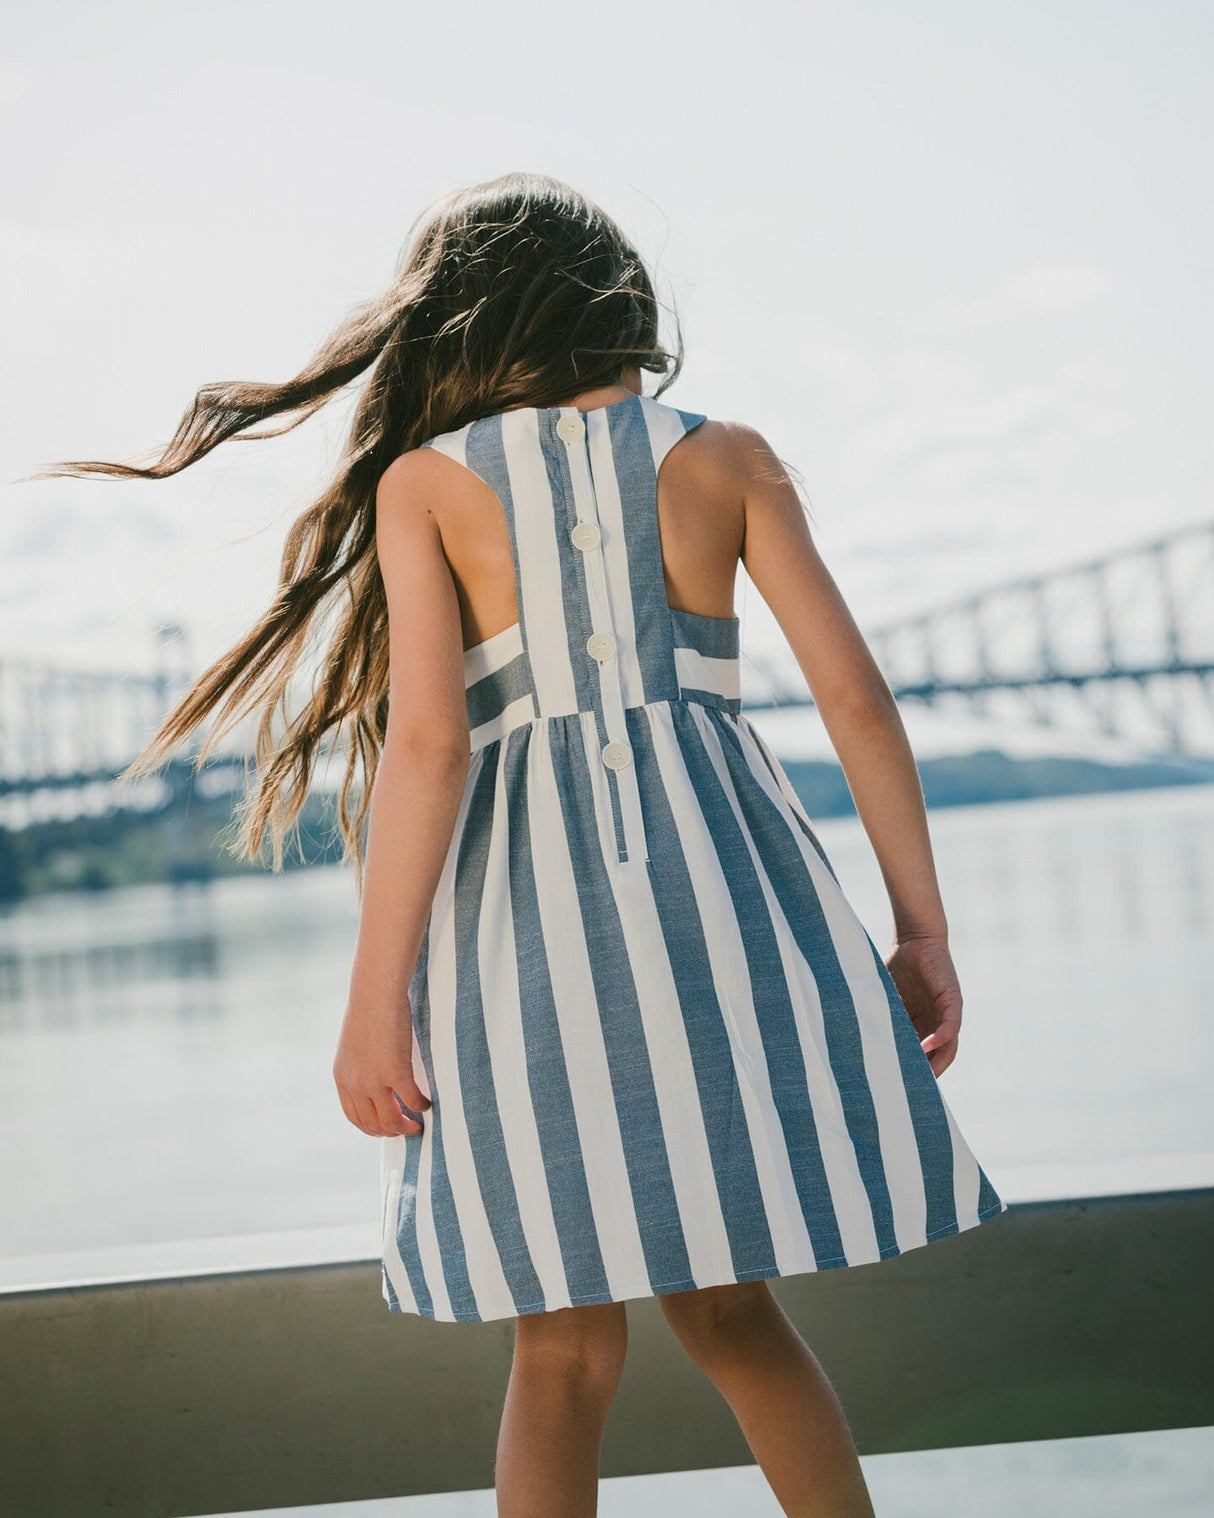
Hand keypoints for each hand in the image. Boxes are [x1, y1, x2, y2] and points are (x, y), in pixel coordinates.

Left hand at [332, 995, 431, 1137]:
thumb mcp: (355, 1043)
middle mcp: (355, 1084)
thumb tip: (374, 1073)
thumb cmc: (368, 1009)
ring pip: (390, 1121)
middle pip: (371, 1124)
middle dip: (389, 1132)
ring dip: (405, 1128)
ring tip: (417, 1125)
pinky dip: (421, 1106)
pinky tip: (428, 1103)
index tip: (385, 1127)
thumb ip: (360, 1064)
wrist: (375, 991)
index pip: (353, 1116)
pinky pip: (412, 1101)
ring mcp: (374, 1080)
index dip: (371, 1127)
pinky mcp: (396, 1072)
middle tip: (405, 1129)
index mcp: (342, 1077)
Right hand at [884, 933, 961, 1077]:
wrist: (913, 938)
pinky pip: (951, 1024)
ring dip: (936, 1060)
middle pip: (937, 1057)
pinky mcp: (953, 1000)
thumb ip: (880, 1016)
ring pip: (948, 1046)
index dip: (911, 1071)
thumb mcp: (885, 998)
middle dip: (926, 1074)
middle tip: (910, 1091)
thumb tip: (855, 1040)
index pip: (919, 1055)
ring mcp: (946, 1013)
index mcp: (920, 1025)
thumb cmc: (896, 966)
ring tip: (922, 1074)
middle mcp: (936, 1023)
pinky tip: (928, 1046)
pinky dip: (941, 1037)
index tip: (896, 1086)